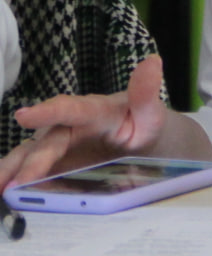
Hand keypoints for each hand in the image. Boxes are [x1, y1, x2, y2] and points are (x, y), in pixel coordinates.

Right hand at [0, 55, 167, 190]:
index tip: (24, 115)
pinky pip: (27, 169)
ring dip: (11, 170)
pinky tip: (2, 194)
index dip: (48, 111)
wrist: (138, 140)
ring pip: (28, 154)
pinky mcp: (50, 162)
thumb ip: (146, 94)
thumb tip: (152, 62)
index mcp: (94, 111)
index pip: (71, 108)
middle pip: (48, 142)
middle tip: (18, 184)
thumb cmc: (142, 124)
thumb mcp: (151, 113)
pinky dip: (11, 179)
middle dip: (33, 162)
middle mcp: (69, 126)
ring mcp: (58, 145)